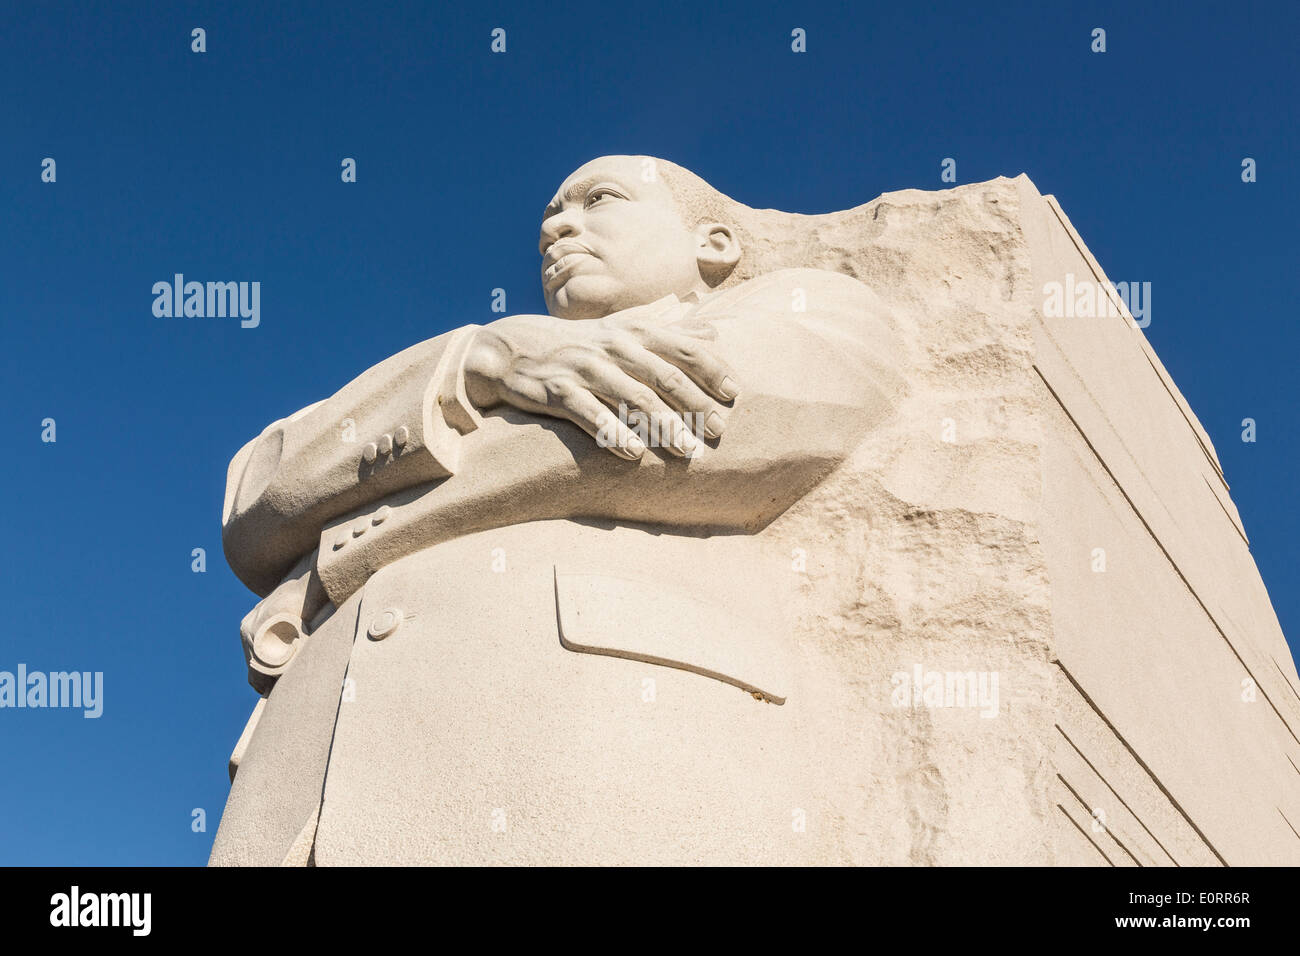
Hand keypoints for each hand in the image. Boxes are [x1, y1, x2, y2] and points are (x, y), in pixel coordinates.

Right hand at [463, 308, 738, 459]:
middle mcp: (611, 347)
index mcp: (631, 332)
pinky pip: (588, 413)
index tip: (734, 394)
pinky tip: (633, 454)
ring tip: (687, 452)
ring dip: (662, 426)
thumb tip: (712, 332)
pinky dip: (611, 433)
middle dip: (694, 404)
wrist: (510, 348)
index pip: (681, 348)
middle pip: (662, 376)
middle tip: (719, 431)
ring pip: (630, 398)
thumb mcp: (620, 329)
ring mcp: (583, 368)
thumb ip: (668, 332)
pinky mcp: (555, 391)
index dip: (711, 369)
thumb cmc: (576, 343)